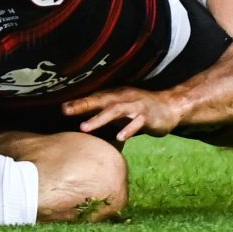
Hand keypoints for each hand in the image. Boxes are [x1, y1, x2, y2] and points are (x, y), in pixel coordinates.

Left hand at [62, 86, 180, 141]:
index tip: (61, 108)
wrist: (170, 107)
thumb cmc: (139, 110)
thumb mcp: (120, 110)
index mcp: (115, 95)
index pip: (93, 98)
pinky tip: (120, 136)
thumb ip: (103, 114)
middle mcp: (123, 97)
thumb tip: (81, 122)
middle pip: (100, 100)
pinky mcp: (147, 116)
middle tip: (65, 111)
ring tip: (84, 127)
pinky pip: (137, 122)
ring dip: (99, 118)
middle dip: (82, 105)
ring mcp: (136, 106)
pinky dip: (128, 129)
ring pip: (116, 110)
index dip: (78, 102)